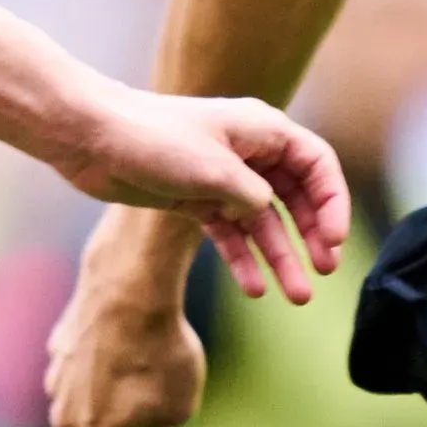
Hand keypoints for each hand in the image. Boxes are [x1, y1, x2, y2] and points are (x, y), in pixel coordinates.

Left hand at [46, 89, 349, 301]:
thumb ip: (253, 196)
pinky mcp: (196, 198)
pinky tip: (254, 288)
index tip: (334, 240)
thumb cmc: (154, 140)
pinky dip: (242, 258)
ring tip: (297, 296)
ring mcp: (222, 177)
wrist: (91, 139)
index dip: (332, 202)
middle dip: (312, 235)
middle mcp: (248, 152)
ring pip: (263, 221)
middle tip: (324, 270)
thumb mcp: (215, 171)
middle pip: (296, 196)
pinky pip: (230, 232)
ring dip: (281, 256)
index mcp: (262, 130)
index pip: (316, 165)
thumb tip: (264, 213)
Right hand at [46, 264, 209, 426]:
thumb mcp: (181, 405)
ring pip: (83, 423)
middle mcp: (69, 425)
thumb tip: (141, 424)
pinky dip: (102, 391)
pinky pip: (78, 386)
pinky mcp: (57, 355)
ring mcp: (57, 389)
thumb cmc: (162, 352)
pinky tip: (126, 373)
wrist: (129, 290)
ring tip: (147, 412)